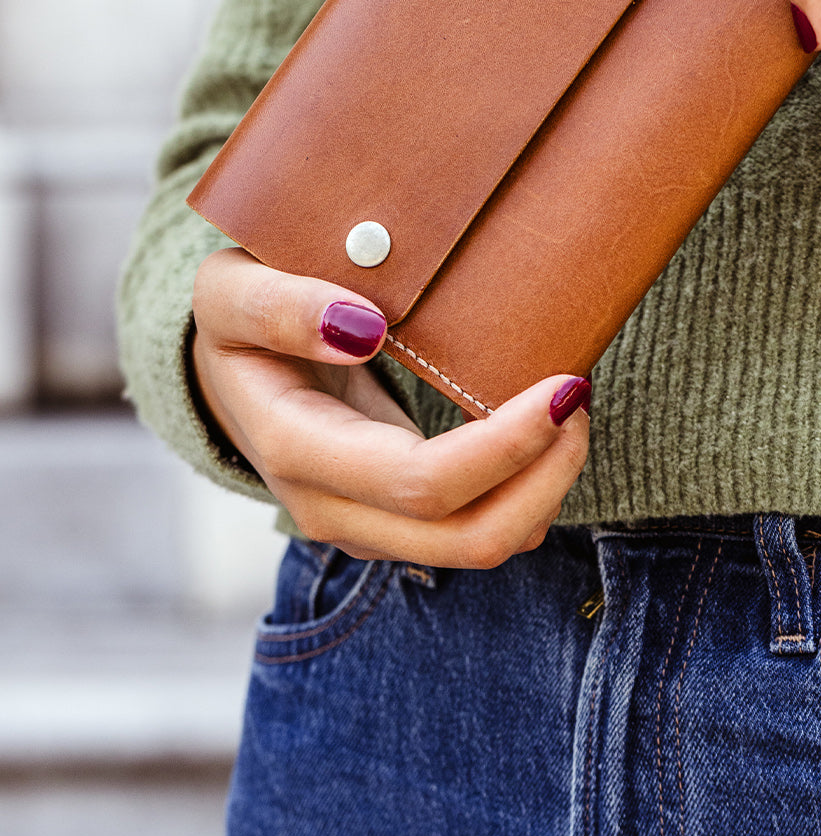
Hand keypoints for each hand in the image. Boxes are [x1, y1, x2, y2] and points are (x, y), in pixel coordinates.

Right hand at [191, 248, 589, 566]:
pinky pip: (474, 529)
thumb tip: (357, 328)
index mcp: (295, 449)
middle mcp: (330, 508)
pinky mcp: (392, 521)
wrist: (224, 368)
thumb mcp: (231, 290)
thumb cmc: (237, 318)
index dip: (505, 445)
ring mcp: (363, 525)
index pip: (422, 481)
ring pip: (479, 545)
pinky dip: (525, 489)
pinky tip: (542, 431)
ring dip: (544, 486)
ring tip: (571, 406)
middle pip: (466, 536)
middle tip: (580, 394)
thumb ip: (280, 306)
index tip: (562, 385)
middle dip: (546, 474)